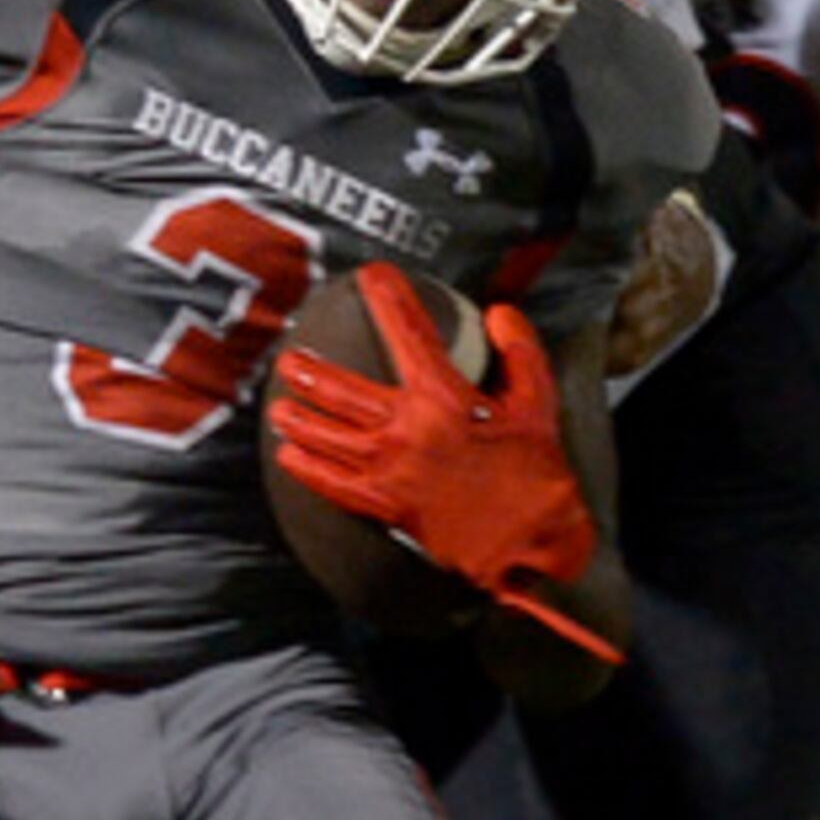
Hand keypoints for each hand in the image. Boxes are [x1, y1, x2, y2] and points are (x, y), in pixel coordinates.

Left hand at [268, 264, 606, 654]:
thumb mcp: (539, 404)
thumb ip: (520, 351)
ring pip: (327, 436)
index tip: (373, 276)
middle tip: (291, 359)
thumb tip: (500, 314)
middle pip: (342, 391)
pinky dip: (307, 469)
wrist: (530, 544)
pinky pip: (333, 484)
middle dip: (310, 371)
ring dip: (299, 418)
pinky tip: (289, 457)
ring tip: (279, 406)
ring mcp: (390, 470)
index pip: (408, 334)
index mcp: (445, 400)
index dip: (389, 298)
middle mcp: (408, 431)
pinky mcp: (385, 506)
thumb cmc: (536, 477)